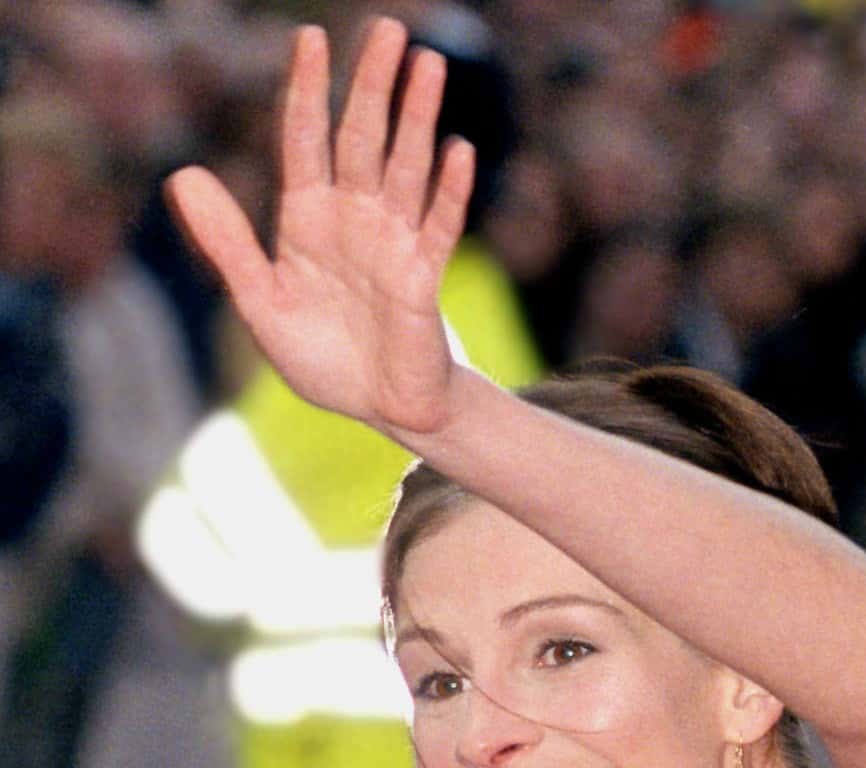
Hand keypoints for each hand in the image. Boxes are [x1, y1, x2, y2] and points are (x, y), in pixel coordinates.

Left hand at [164, 18, 472, 436]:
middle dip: (373, 84)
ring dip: (418, 117)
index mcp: (309, 219)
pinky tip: (459, 151)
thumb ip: (228, 242)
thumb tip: (183, 174)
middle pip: (363, 138)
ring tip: (429, 65)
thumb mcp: (260, 302)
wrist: (380, 408)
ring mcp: (394, 244)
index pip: (306, 140)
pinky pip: (439, 227)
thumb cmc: (324, 358)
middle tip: (388, 28)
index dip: (308, 90)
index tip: (312, 37)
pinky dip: (449, 191)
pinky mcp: (424, 278)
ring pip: (407, 167)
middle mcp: (355, 219)